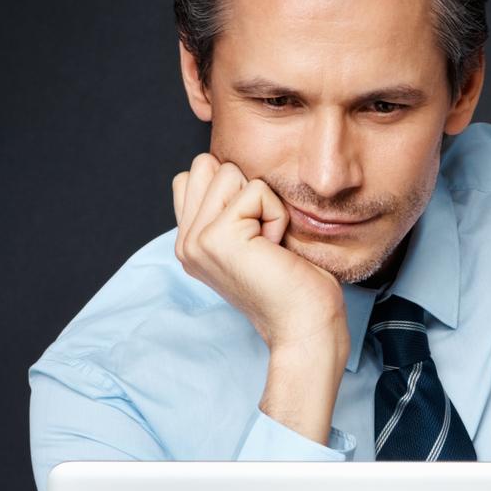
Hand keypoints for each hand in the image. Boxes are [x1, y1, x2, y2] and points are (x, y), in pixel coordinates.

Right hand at [171, 153, 347, 359]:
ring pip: (228, 170)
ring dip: (262, 203)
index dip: (234, 190)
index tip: (254, 234)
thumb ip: (230, 208)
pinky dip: (276, 214)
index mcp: (191, 242)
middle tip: (262, 237)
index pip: (195, 175)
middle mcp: (185, 242)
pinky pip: (255, 190)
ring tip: (268, 244)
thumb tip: (230, 166)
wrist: (305, 326)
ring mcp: (196, 240)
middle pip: (206, 164)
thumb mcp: (254, 239)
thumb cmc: (295, 285)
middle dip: (245, 189)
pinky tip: (275, 248)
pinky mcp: (216, 237)